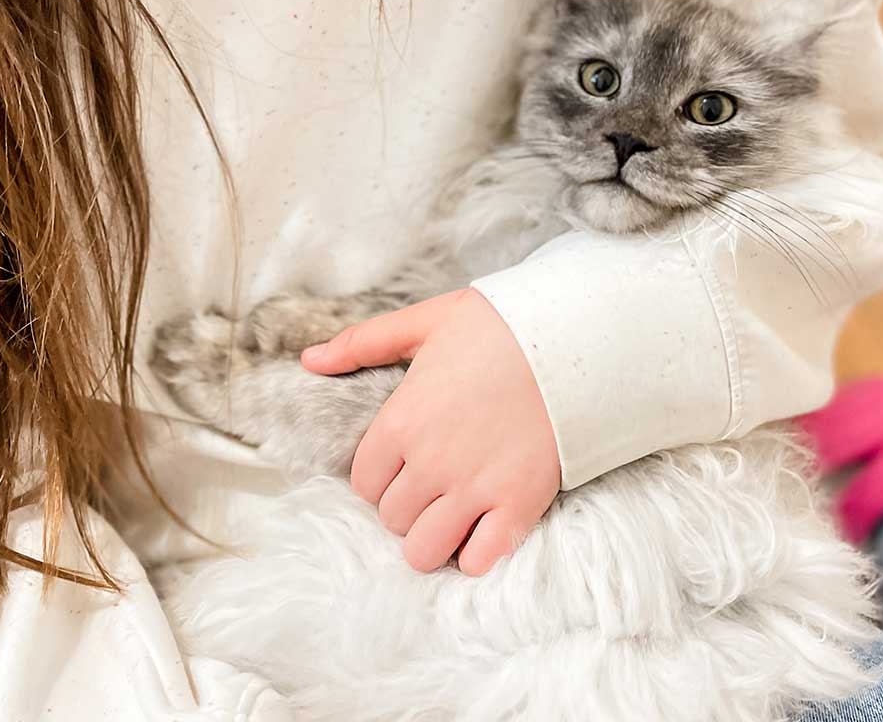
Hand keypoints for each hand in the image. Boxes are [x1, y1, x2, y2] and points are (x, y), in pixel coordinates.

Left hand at [300, 287, 560, 575]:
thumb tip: (308, 359)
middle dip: (408, 504)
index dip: (382, 475)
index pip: (364, 484)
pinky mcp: (518, 504)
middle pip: (392, 518)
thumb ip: (364, 341)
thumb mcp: (427, 321)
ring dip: (434, 537)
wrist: (574, 337)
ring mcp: (475, 489)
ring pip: (425, 550)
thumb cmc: (499, 325)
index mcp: (402, 422)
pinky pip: (479, 560)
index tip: (406, 461)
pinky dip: (477, 553)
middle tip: (435, 480)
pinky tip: (485, 526)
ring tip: (454, 510)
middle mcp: (431, 463)